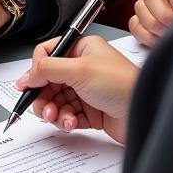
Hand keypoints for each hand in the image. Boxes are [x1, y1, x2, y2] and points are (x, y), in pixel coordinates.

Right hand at [16, 34, 137, 143]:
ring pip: (56, 100)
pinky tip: (71, 123)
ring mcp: (86, 90)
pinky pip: (67, 115)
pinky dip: (65, 120)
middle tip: (42, 108)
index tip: (28, 85)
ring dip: (52, 111)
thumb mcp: (80, 69)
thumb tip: (28, 75)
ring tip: (56, 118)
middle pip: (49, 81)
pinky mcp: (91, 111)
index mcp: (82, 49)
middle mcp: (83, 68)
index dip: (36, 70)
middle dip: (43, 96)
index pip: (48, 54)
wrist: (143, 113)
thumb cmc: (122, 84)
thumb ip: (49, 68)